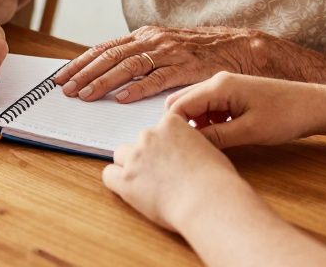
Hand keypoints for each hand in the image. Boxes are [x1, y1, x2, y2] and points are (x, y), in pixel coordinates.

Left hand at [53, 25, 268, 102]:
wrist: (243, 47)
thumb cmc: (202, 53)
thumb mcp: (167, 50)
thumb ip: (142, 60)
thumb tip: (112, 78)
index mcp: (146, 36)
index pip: (105, 49)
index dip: (81, 63)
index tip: (61, 77)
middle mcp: (154, 40)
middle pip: (110, 56)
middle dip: (84, 73)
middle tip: (66, 89)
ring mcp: (170, 52)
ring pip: (129, 66)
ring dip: (104, 82)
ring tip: (86, 96)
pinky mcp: (187, 67)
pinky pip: (158, 78)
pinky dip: (138, 88)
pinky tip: (122, 98)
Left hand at [103, 111, 240, 230]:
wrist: (209, 200)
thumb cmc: (217, 179)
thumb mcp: (208, 150)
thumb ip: (191, 144)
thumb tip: (189, 153)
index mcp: (171, 124)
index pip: (158, 129)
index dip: (164, 145)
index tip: (171, 158)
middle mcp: (149, 136)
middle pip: (140, 141)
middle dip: (148, 156)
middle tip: (162, 174)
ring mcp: (135, 157)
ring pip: (121, 155)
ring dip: (131, 166)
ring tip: (148, 184)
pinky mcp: (126, 180)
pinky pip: (109, 175)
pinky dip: (117, 182)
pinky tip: (130, 191)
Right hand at [165, 72, 324, 149]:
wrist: (315, 106)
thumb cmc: (286, 116)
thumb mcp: (249, 131)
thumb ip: (216, 137)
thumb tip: (187, 146)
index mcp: (218, 86)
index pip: (179, 106)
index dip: (173, 129)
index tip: (174, 152)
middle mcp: (218, 82)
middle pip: (183, 104)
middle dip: (182, 127)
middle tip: (188, 151)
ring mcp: (226, 87)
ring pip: (197, 108)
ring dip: (197, 127)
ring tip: (206, 149)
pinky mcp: (234, 95)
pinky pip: (210, 109)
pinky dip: (209, 124)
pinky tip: (220, 140)